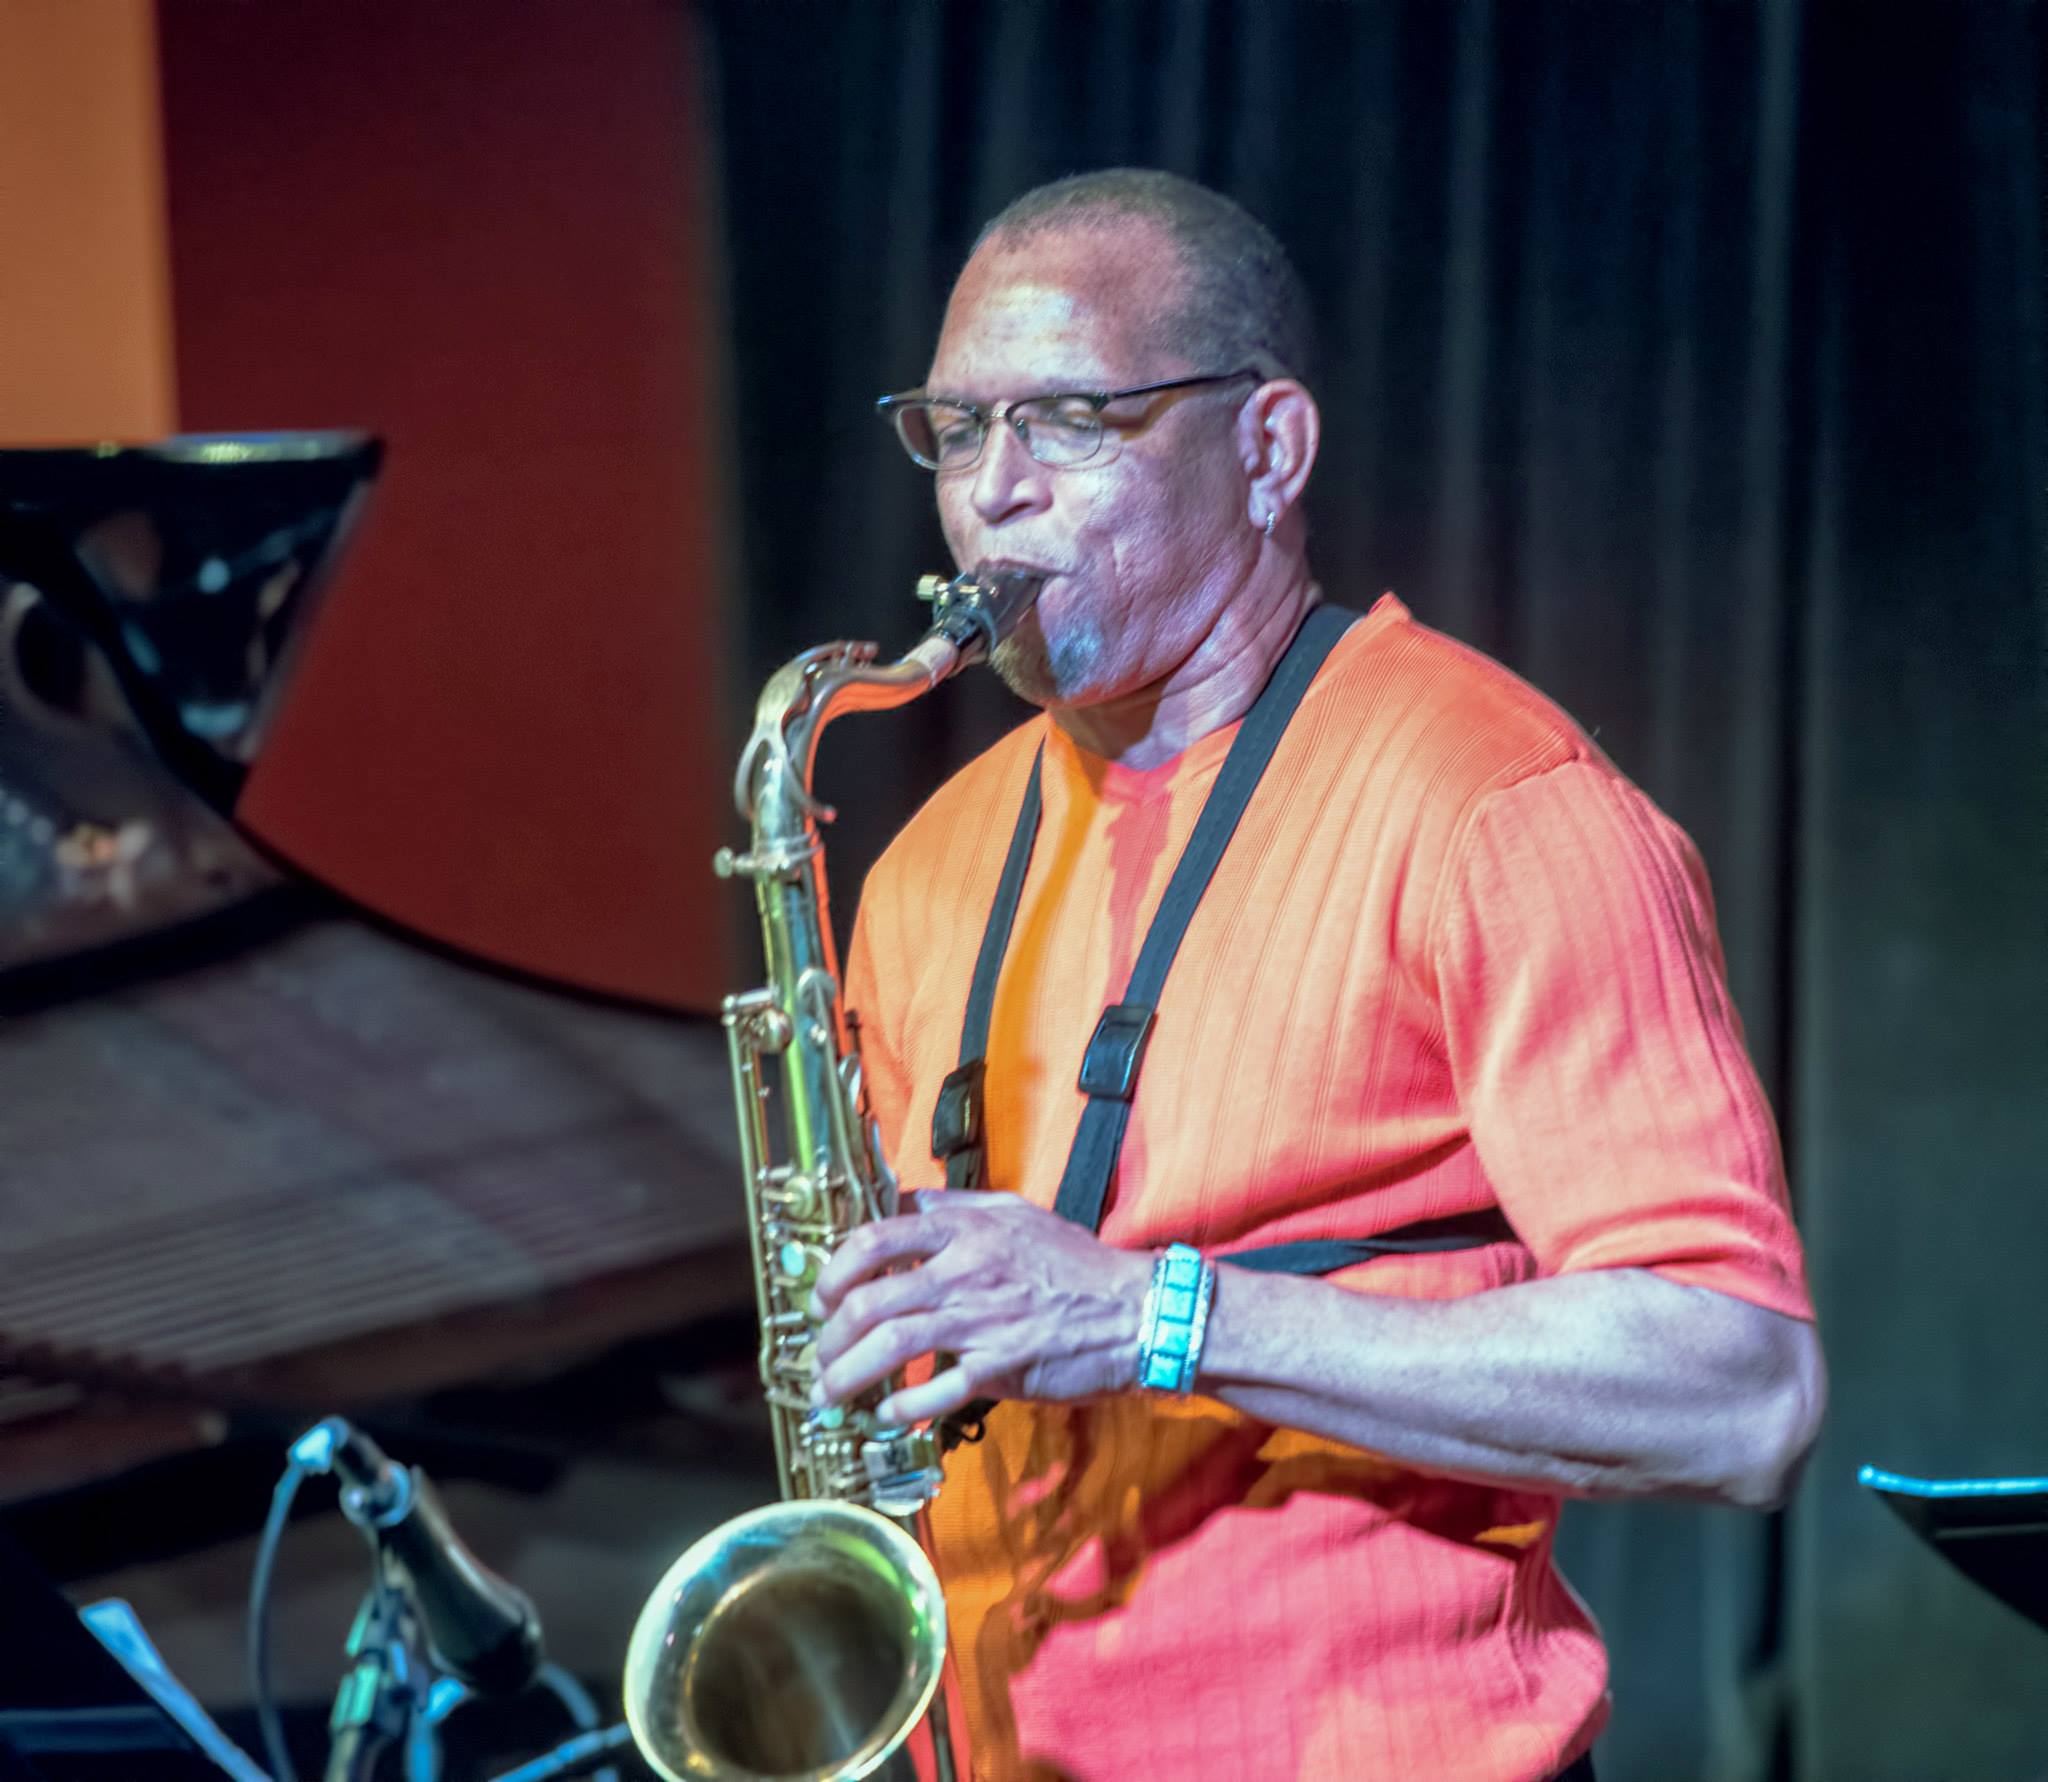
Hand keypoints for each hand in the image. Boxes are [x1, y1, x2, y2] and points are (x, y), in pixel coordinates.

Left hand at [810, 1190, 1155, 1423]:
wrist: (1135, 1312)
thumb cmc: (1078, 1264)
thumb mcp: (1019, 1214)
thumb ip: (962, 1207)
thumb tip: (914, 1200)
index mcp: (966, 1232)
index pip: (876, 1239)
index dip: (834, 1270)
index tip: (822, 1296)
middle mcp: (966, 1272)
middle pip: (871, 1300)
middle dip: (831, 1335)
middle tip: (820, 1357)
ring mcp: (983, 1321)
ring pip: (892, 1344)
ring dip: (849, 1373)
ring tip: (832, 1393)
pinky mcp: (1002, 1367)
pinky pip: (938, 1389)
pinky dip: (904, 1407)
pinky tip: (887, 1415)